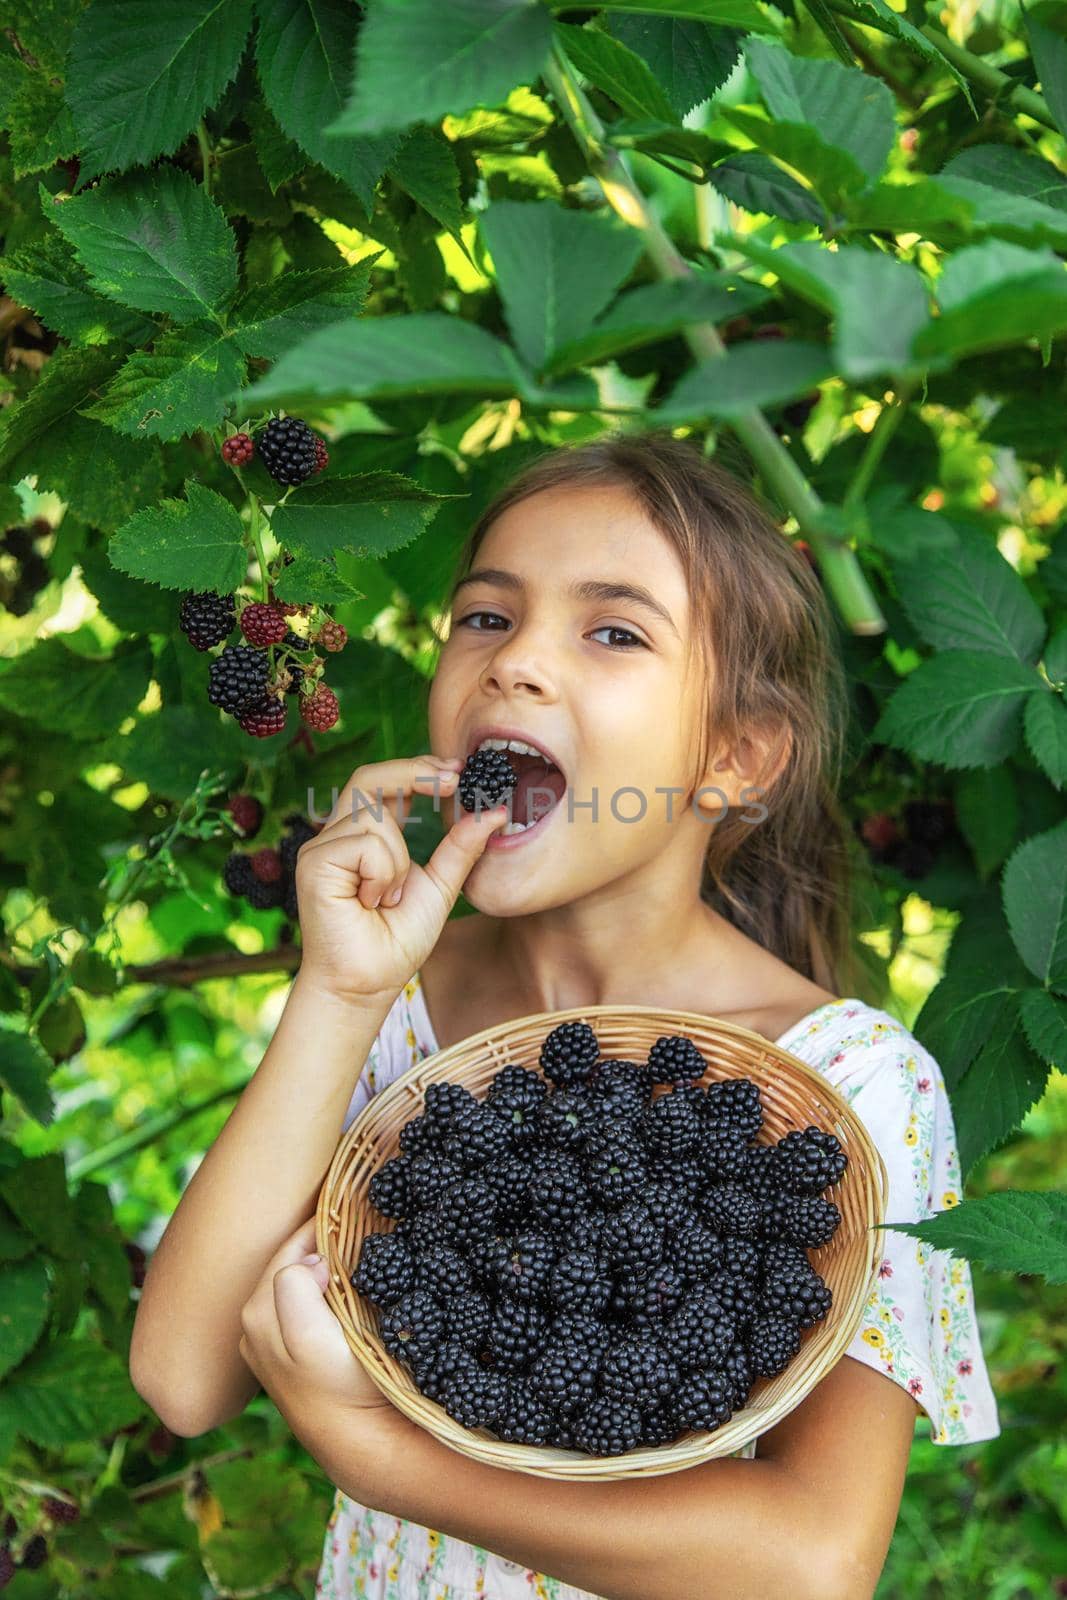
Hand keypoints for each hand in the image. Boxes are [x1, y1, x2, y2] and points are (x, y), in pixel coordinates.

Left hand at [238, 1216, 396, 1449]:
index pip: (288, 1251)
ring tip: (349, 1250)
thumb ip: (295, 1288)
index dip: (319, 1228)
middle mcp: (253, 1329)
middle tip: (351, 1225)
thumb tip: (310, 1264)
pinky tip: (340, 1290)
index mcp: (257, 1315)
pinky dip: (318, 1291)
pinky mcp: (290, 1361)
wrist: (360, 1442)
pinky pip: (300, 1308)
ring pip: (292, 1286)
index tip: (349, 1209)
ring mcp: (269, 1347)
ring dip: (317, 1267)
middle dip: (315, 1245)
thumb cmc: (342, 1386)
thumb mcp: (313, 1335)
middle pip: (286, 1266)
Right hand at [294, 752, 508, 1006]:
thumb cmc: (396, 942)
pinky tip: (372, 903)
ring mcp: (321, 848)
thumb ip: (459, 848)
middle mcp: (337, 837)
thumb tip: (493, 811)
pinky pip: (366, 843)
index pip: (384, 785)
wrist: (367, 985)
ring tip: (390, 898)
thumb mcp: (439, 887)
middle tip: (453, 779)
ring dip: (399, 859)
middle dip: (413, 772)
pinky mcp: (314, 863)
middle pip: (369, 779)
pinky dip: (384, 873)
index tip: (459, 771)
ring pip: (374, 815)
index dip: (418, 770)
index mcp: (364, 838)